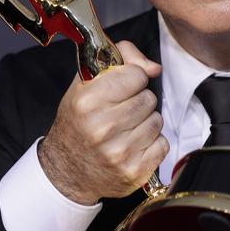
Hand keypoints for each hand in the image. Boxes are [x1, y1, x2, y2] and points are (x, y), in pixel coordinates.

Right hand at [38, 41, 167, 204]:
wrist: (66, 171)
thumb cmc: (79, 122)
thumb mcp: (86, 83)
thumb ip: (121, 59)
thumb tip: (154, 68)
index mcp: (88, 101)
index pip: (136, 75)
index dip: (131, 79)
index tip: (120, 88)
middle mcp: (103, 127)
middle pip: (149, 98)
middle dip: (138, 101)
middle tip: (119, 112)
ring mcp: (120, 152)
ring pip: (157, 121)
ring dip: (145, 123)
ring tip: (125, 130)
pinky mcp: (135, 171)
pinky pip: (163, 144)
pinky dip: (152, 144)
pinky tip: (132, 146)